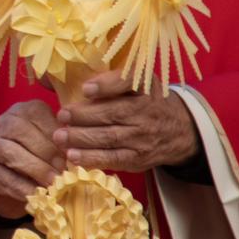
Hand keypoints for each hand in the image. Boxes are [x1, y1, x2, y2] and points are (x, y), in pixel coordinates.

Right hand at [0, 100, 61, 218]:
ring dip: (34, 168)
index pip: (36, 114)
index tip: (72, 153)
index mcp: (23, 111)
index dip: (55, 134)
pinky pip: (3, 176)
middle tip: (64, 170)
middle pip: (18, 129)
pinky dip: (23, 187)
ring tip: (53, 183)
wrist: (17, 184)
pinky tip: (40, 195)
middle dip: (45, 151)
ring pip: (7, 150)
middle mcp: (2, 124)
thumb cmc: (44, 159)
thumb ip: (67, 142)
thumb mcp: (56, 144)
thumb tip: (83, 152)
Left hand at [54, 73, 198, 173]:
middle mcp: (146, 112)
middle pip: (113, 114)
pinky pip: (114, 159)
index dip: (107, 85)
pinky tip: (73, 156)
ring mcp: (143, 138)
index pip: (128, 82)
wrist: (178, 130)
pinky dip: (92, 159)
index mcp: (144, 88)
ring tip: (60, 137)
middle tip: (62, 116)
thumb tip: (67, 79)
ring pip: (110, 138)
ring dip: (82, 139)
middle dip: (84, 116)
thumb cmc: (145, 100)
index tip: (86, 89)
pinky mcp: (138, 158)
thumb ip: (110, 79)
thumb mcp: (137, 82)